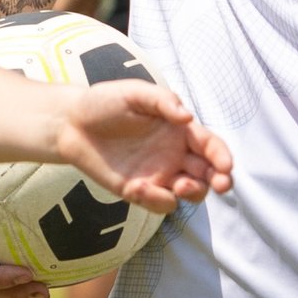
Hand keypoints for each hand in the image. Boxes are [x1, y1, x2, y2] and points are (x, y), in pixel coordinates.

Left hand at [50, 81, 232, 213]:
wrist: (71, 124)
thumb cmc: (105, 102)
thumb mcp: (135, 93)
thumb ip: (162, 101)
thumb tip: (187, 116)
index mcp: (179, 130)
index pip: (210, 146)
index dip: (222, 156)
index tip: (226, 166)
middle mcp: (175, 154)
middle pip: (208, 173)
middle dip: (219, 181)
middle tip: (221, 184)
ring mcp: (159, 174)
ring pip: (190, 192)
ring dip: (192, 192)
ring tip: (178, 185)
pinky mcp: (140, 191)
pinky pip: (160, 204)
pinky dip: (156, 201)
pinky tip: (137, 188)